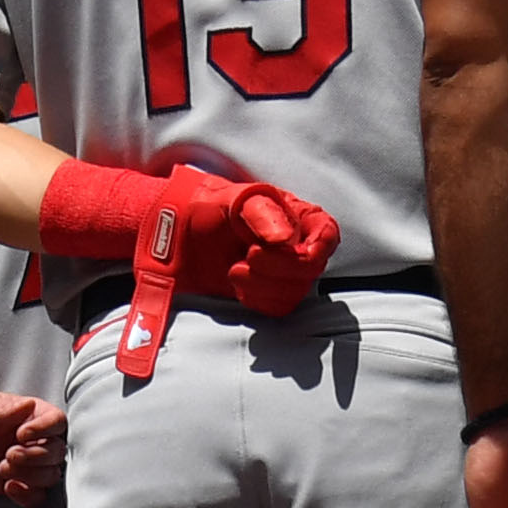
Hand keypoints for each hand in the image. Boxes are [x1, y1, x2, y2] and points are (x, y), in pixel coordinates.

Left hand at [0, 390, 64, 502]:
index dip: (45, 430)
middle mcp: (36, 440)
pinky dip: (27, 495)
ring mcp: (30, 464)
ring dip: (30, 476)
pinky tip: (8, 487)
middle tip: (8, 455)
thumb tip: (28, 404)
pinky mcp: (20, 484)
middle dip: (34, 457)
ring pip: (51, 475)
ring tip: (3, 468)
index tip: (21, 434)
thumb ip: (3, 407)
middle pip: (58, 451)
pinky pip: (37, 496)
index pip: (58, 421)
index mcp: (31, 416)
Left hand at [118, 173, 338, 380]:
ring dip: (261, 286)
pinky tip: (238, 284)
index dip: (318, 248)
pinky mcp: (269, 294)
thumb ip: (263, 214)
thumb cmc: (211, 207)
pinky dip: (256, 299)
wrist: (180, 234)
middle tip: (248, 256)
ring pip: (294, 292)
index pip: (327, 234)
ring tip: (234, 270)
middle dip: (277, 267)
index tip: (296, 252)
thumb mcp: (235, 200)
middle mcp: (298, 246)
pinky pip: (277, 308)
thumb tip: (286, 238)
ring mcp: (285, 272)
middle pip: (311, 269)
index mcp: (298, 216)